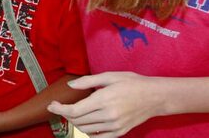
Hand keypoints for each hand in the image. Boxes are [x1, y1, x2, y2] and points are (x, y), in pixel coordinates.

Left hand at [47, 72, 164, 137]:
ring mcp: (114, 126)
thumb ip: (88, 81)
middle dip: (66, 115)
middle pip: (78, 121)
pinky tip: (87, 123)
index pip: (74, 110)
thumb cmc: (133, 83)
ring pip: (86, 130)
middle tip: (62, 107)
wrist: (155, 97)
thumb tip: (71, 85)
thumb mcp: (110, 76)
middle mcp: (108, 115)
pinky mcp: (120, 132)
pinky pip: (98, 137)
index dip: (60, 109)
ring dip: (76, 123)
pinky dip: (88, 132)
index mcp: (104, 99)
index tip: (52, 106)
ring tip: (75, 113)